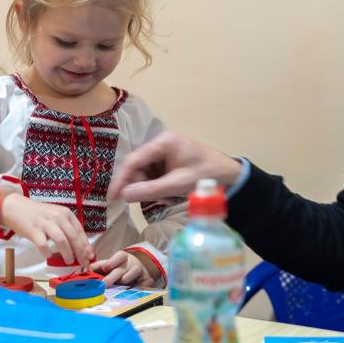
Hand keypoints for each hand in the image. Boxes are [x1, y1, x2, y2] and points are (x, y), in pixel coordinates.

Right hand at [0, 193, 94, 269]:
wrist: (17, 208)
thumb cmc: (39, 215)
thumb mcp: (57, 216)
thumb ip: (67, 229)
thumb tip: (80, 247)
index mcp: (66, 214)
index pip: (80, 231)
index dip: (86, 245)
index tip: (90, 256)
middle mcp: (58, 217)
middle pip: (73, 237)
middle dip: (80, 252)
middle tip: (83, 263)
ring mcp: (46, 223)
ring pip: (61, 241)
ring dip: (67, 253)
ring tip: (69, 261)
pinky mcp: (34, 230)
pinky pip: (43, 244)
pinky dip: (47, 253)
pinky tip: (48, 256)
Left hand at [91, 250, 157, 286]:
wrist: (140, 269)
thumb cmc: (120, 267)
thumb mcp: (109, 264)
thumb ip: (98, 267)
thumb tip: (84, 271)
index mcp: (121, 257)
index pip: (118, 256)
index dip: (112, 262)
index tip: (105, 267)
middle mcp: (130, 263)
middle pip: (121, 269)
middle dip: (112, 277)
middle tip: (104, 284)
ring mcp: (139, 271)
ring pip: (132, 274)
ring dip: (124, 280)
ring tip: (120, 284)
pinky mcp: (146, 279)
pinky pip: (142, 283)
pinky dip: (137, 286)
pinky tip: (132, 289)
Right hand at [107, 131, 242, 202]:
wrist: (230, 176)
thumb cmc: (207, 175)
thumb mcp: (178, 184)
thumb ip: (151, 190)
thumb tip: (124, 195)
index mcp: (163, 142)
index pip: (134, 160)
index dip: (121, 179)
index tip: (112, 197)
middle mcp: (161, 144)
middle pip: (138, 168)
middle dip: (143, 186)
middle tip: (154, 200)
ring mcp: (165, 153)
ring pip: (145, 174)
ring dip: (152, 190)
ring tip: (168, 198)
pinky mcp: (169, 162)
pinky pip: (154, 176)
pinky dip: (159, 188)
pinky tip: (170, 195)